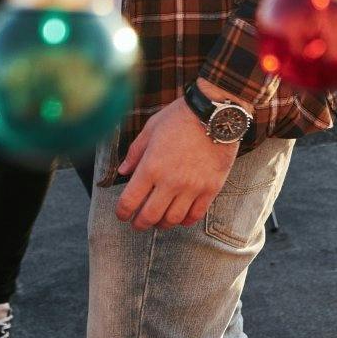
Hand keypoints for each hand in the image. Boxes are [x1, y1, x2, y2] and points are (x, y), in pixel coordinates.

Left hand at [114, 89, 238, 230]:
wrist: (215, 113)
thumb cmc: (180, 117)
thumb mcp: (151, 129)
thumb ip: (135, 152)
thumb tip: (122, 171)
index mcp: (151, 167)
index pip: (130, 201)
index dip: (122, 212)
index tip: (122, 214)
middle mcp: (170, 182)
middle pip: (150, 216)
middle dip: (139, 223)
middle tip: (137, 223)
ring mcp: (192, 187)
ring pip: (173, 219)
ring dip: (162, 224)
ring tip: (159, 221)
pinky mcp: (210, 188)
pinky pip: (196, 214)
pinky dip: (186, 221)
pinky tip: (180, 218)